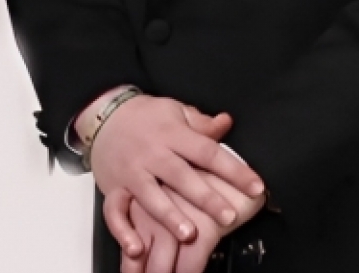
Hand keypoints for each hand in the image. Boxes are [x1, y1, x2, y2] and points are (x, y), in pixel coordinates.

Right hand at [86, 94, 264, 269]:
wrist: (103, 115)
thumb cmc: (144, 116)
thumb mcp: (175, 111)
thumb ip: (201, 123)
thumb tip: (227, 123)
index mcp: (173, 134)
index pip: (208, 152)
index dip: (233, 170)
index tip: (255, 185)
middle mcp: (152, 154)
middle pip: (181, 176)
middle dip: (206, 198)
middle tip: (228, 216)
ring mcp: (132, 172)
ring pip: (150, 196)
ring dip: (169, 216)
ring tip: (189, 234)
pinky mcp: (113, 188)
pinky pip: (115, 212)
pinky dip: (123, 231)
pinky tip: (136, 248)